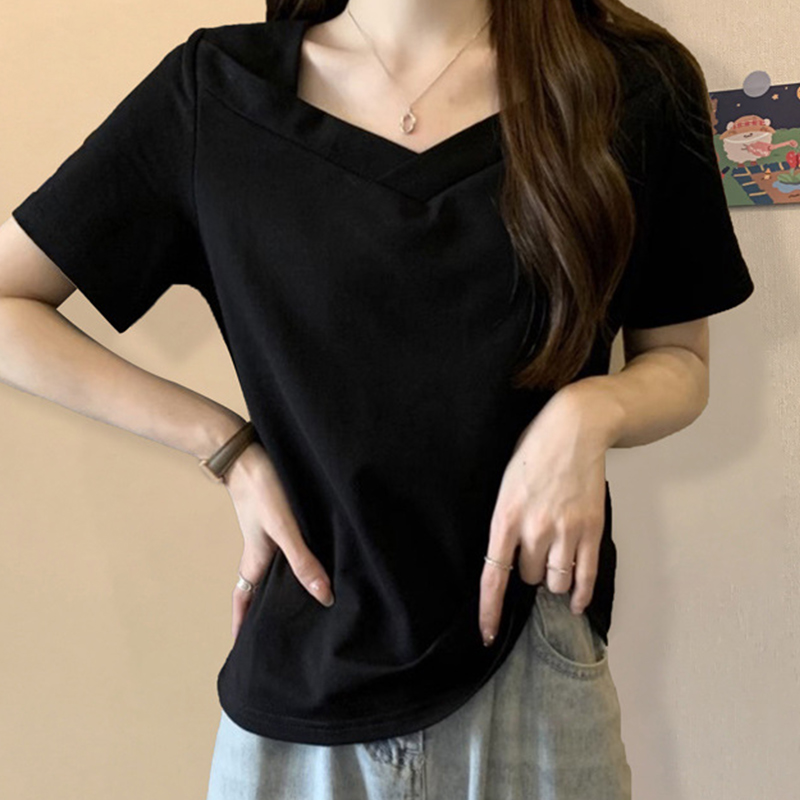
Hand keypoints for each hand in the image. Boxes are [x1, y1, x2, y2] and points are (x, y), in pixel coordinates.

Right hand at [222, 441, 334, 640]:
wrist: (248, 452)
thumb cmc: (262, 490)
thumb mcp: (284, 529)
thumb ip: (303, 561)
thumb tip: (323, 597)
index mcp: (254, 561)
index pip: (243, 602)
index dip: (242, 625)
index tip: (243, 651)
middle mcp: (258, 553)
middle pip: (258, 591)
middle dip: (264, 613)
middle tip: (279, 634)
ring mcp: (266, 536)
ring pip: (272, 571)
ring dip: (281, 588)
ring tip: (300, 604)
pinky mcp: (276, 520)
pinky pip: (284, 551)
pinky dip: (293, 564)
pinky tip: (312, 561)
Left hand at [479, 388, 610, 646]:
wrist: (574, 428)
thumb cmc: (533, 452)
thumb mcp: (505, 484)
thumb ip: (506, 522)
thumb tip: (509, 560)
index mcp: (505, 517)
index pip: (494, 576)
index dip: (490, 610)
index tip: (488, 635)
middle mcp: (534, 529)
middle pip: (528, 578)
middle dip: (529, 571)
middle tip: (533, 550)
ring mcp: (566, 531)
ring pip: (556, 582)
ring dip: (553, 579)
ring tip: (554, 561)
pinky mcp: (591, 529)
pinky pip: (586, 577)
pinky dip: (581, 595)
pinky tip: (575, 602)